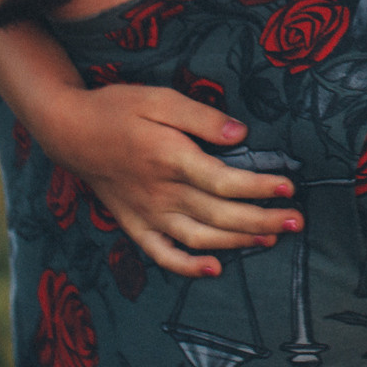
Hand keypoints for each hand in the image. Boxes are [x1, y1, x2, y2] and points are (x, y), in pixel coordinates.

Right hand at [51, 84, 303, 278]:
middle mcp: (161, 193)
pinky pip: (162, 254)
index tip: (289, 186)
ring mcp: (147, 213)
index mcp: (170, 159)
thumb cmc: (118, 108)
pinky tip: (215, 268)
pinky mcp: (134, 224)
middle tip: (296, 220)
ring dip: (238, 242)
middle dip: (262, 221)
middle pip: (220, 215)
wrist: (69, 130)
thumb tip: (241, 134)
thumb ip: (201, 117)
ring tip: (271, 239)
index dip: (259, 187)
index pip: (225, 181)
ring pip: (200, 238)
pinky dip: (188, 266)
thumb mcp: (159, 98)